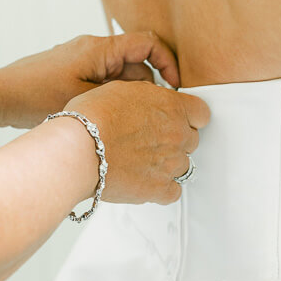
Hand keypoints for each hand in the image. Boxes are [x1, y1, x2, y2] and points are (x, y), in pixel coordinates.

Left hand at [0, 33, 180, 130]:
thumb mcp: (83, 100)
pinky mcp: (74, 73)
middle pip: (137, 64)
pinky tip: (106, 120)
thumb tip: (152, 99)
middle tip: (150, 116)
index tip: (176, 87)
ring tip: (124, 122)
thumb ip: (121, 96)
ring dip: (127, 98)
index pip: (149, 44)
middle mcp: (93, 49)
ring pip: (122, 77)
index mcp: (99, 48)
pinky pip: (104, 82)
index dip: (168, 64)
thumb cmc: (32, 96)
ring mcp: (83, 61)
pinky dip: (111, 99)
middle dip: (148, 90)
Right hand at [64, 80, 209, 205]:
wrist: (79, 148)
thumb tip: (154, 102)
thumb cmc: (93, 117)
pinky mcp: (159, 189)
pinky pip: (173, 192)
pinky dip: (162, 189)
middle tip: (149, 140)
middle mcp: (178, 135)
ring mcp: (171, 164)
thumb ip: (149, 96)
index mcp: (173, 108)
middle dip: (174, 140)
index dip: (189, 117)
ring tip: (141, 161)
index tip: (177, 120)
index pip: (201, 113)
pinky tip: (146, 181)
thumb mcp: (124, 89)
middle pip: (192, 140)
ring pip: (183, 166)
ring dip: (167, 164)